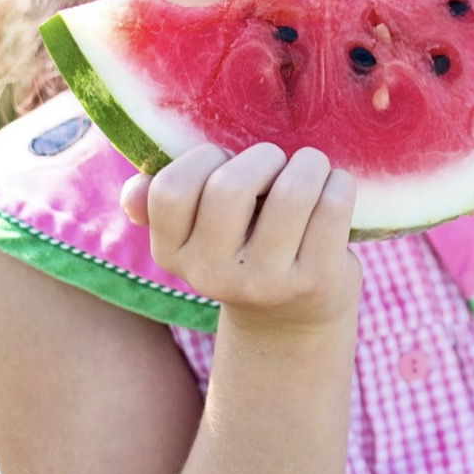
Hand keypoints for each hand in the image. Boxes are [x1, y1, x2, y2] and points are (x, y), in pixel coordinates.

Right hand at [120, 143, 360, 332]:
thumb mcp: (199, 234)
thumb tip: (133, 192)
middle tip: (278, 162)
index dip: (204, 158)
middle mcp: (213, 275)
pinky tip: (336, 187)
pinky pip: (333, 208)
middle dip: (263, 157)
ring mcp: (267, 282)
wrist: (293, 317)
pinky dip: (340, 184)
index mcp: (173, 254)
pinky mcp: (316, 281)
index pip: (171, 189)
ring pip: (292, 193)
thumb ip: (163, 205)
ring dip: (309, 164)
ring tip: (312, 168)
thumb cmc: (245, 248)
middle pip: (231, 187)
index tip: (227, 161)